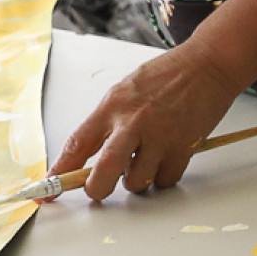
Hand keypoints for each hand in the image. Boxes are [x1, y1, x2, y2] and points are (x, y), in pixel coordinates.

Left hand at [55, 43, 248, 202]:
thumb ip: (107, 121)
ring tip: (144, 163)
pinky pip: (167, 179)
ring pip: (138, 182)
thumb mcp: (125, 90)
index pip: (77, 144)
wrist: (208, 64)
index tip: (48, 190)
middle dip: (96, 189)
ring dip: (137, 180)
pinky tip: (166, 158)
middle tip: (98, 189)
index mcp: (112, 107)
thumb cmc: (168, 75)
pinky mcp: (185, 146)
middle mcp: (133, 123)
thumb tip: (91, 155)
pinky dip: (164, 176)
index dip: (59, 172)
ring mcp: (160, 136)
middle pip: (104, 172)